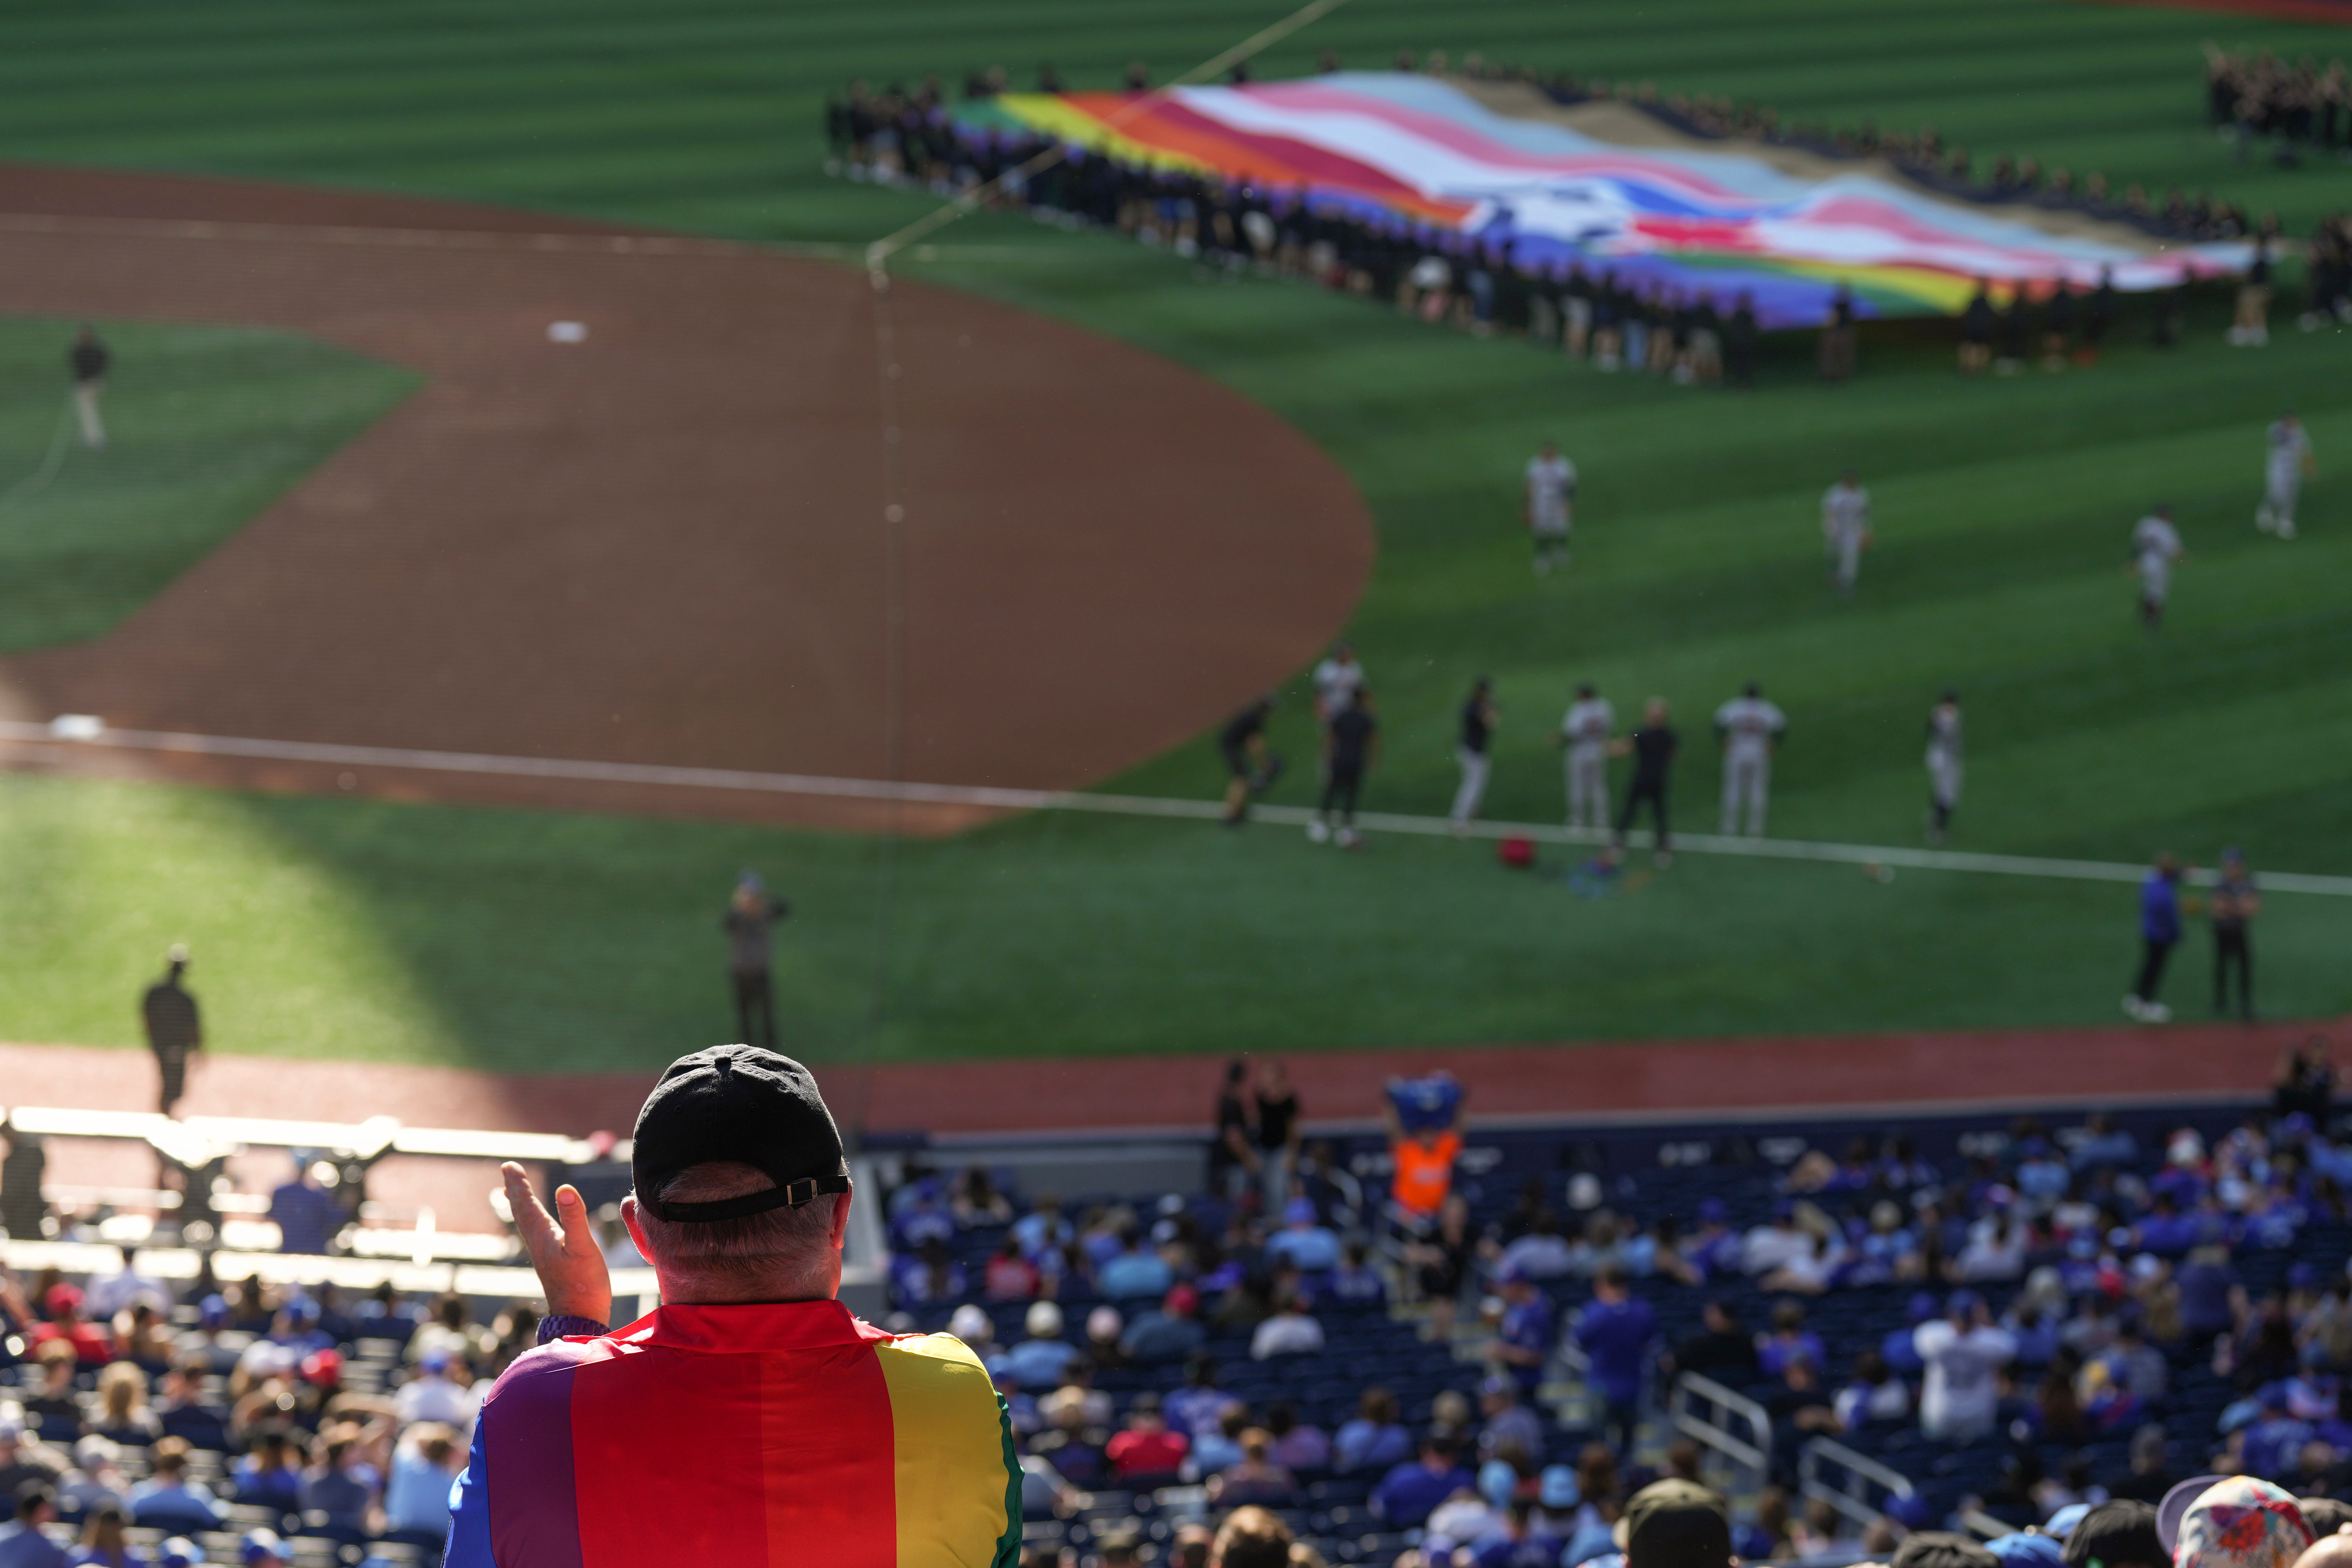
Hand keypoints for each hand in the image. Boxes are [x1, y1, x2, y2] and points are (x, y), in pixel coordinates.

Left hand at [501, 1161, 611, 1324]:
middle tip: (509, 1171)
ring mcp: (543, 1254)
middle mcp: (538, 1242)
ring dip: (521, 1204)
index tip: (509, 1165)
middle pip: (521, 1211)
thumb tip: (564, 1188)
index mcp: (543, 1235)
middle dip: (516, 1189)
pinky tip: (539, 1225)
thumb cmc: (583, 1284)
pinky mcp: (551, 1262)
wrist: (580, 1318)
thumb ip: (574, 1218)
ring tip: (515, 1193)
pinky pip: (535, 1233)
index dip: (518, 1183)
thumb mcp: (582, 1247)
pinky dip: (532, 1221)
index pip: (525, 1203)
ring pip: (526, 1223)